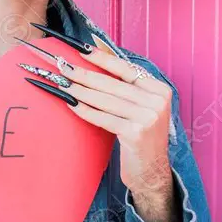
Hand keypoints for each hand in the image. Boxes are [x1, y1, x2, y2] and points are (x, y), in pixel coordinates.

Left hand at [24, 34, 173, 196]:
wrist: (152, 171)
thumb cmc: (141, 137)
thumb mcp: (140, 108)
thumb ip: (125, 87)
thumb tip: (97, 56)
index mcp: (159, 90)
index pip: (126, 69)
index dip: (102, 58)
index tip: (80, 49)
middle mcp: (157, 101)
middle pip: (112, 83)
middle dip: (84, 74)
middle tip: (62, 66)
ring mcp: (148, 118)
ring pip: (105, 99)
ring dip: (79, 91)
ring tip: (61, 83)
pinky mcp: (136, 134)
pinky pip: (103, 118)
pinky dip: (85, 110)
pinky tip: (71, 104)